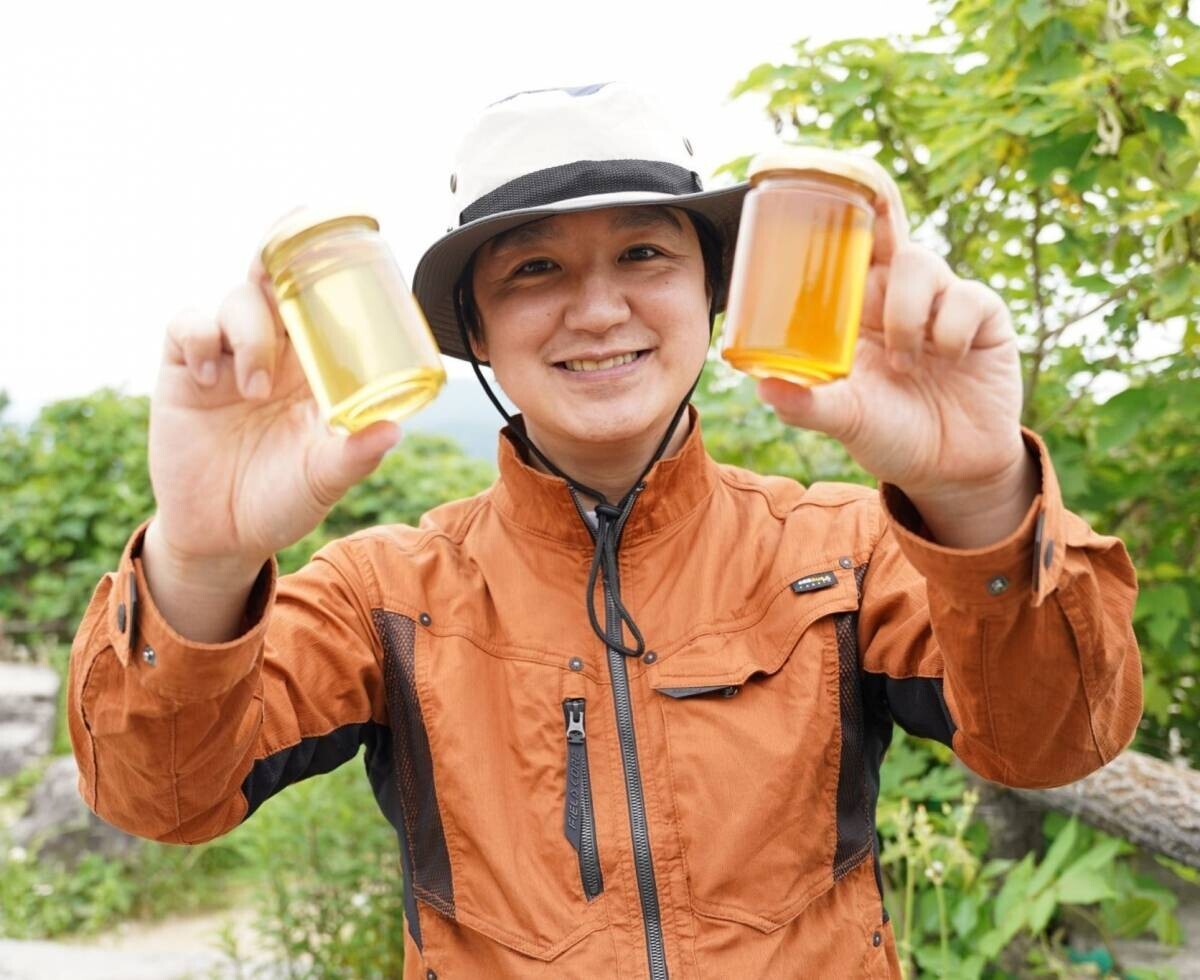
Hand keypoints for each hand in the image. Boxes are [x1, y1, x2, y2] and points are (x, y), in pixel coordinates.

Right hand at [146, 257, 402, 579]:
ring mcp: (226, 357)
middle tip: (281, 262)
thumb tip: (392, 431)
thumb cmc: (282, 500)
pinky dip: (199, 336)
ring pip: (234, 300)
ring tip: (253, 387)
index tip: (340, 235)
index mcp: (315, 367)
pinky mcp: (183, 370)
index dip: (326, 264)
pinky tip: (210, 372)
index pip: (323, 301)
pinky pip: (186, 326)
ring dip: (247, 331)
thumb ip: (353, 457)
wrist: (221, 536)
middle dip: (278, 257)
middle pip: (274, 281)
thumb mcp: (323, 481)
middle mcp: (273, 352)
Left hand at [756, 159, 1036, 543]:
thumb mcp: (844, 419)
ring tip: (904, 360)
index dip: (833, 206)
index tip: (808, 172)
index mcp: (855, 308)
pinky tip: (948, 358)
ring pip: (922, 264)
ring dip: (909, 310)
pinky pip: (967, 299)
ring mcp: (941, 300)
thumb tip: (762, 386)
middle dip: (876, 202)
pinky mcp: (984, 317)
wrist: (949, 469)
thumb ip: (807, 404)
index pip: (841, 244)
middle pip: (885, 226)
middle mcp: (896, 294)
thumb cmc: (888, 433)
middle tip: (865, 193)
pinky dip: (951, 328)